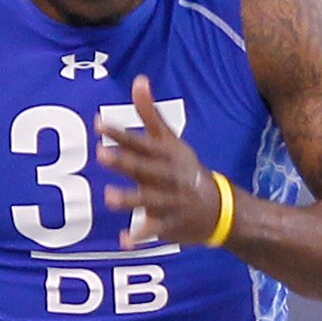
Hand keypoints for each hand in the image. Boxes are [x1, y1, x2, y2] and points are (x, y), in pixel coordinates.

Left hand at [96, 75, 222, 249]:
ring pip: (149, 201)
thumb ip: (150, 113)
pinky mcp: (171, 225)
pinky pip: (155, 232)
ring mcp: (172, 202)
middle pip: (144, 169)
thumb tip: (138, 79)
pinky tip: (124, 241)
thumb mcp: (172, 141)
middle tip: (100, 154)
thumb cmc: (186, 169)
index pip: (142, 141)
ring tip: (109, 198)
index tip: (99, 124)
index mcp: (167, 155)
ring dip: (130, 200)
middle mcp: (170, 177)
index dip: (121, 133)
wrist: (222, 209)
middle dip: (124, 162)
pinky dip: (140, 237)